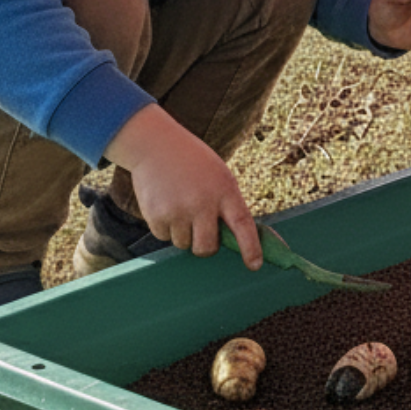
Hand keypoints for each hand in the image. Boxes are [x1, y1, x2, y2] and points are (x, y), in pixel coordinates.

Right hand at [103, 104, 262, 269]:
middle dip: (205, 246)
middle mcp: (202, 203)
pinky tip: (164, 203)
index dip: (250, 248)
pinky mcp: (156, 215)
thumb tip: (233, 239)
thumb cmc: (193, 163)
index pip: (243, 225)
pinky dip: (164, 227)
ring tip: (179, 205)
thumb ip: (226, 205)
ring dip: (182, 233)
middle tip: (200, 229)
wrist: (156, 145)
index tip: (255, 265)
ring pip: (184, 244)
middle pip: (207, 247)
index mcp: (225, 191)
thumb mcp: (219, 177)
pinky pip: (164, 237)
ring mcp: (178, 210)